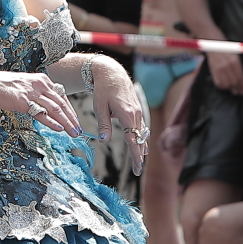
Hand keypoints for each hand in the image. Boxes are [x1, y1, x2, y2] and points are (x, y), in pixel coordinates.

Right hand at [0, 69, 81, 135]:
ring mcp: (32, 93)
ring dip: (66, 122)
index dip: (70, 110)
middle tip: (79, 129)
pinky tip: (59, 128)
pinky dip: (51, 121)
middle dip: (72, 118)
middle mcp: (41, 85)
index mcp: (43, 80)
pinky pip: (41, 113)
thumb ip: (40, 94)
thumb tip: (50, 107)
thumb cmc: (6, 85)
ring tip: (73, 132)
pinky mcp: (23, 101)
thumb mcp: (28, 86)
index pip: (62, 96)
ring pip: (55, 109)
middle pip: (61, 103)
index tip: (76, 120)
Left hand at [89, 58, 147, 175]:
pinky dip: (142, 137)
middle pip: (140, 139)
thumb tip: (103, 140)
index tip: (137, 168)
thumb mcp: (99, 107)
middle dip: (139, 156)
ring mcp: (137, 111)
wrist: (112, 72)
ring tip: (140, 161)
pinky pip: (141, 126)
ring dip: (141, 147)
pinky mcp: (136, 109)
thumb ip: (103, 124)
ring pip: (142, 133)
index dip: (136, 156)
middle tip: (137, 171)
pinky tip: (141, 144)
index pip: (133, 140)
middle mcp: (135, 114)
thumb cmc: (103, 89)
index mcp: (126, 114)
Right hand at [207, 51, 242, 93]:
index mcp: (234, 61)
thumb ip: (240, 65)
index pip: (241, 77)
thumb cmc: (227, 48)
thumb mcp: (236, 54)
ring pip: (227, 84)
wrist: (214, 45)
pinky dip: (223, 87)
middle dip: (239, 89)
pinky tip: (227, 87)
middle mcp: (227, 66)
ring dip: (232, 89)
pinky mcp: (213, 71)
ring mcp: (219, 69)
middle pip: (235, 82)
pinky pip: (218, 83)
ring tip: (235, 91)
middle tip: (242, 92)